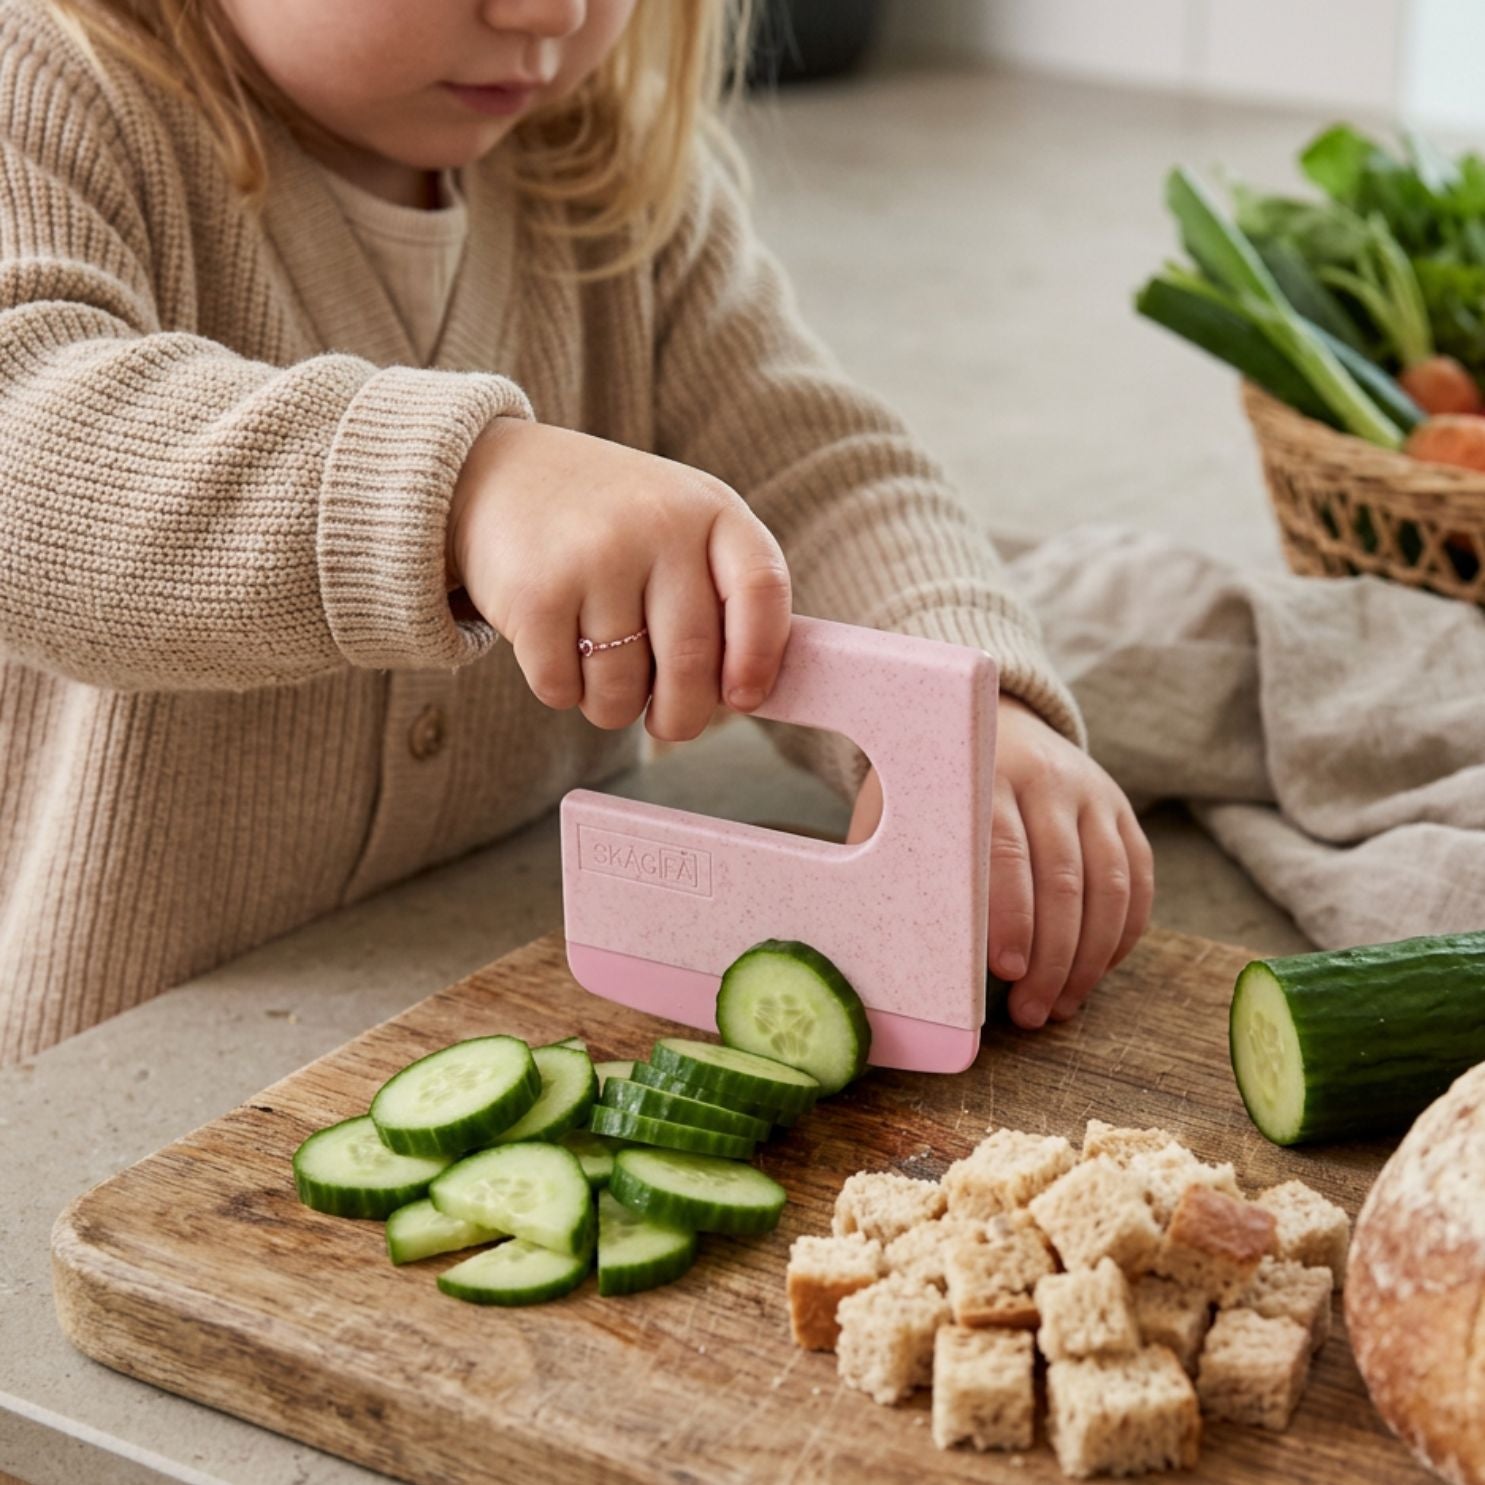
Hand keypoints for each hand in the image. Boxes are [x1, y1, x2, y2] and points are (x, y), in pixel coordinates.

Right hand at [447, 418, 792, 738]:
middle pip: (692, 661)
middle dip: (683, 716)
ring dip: (615, 706)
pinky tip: (557, 650)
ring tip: (603, 670)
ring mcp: (594, 557)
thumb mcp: (681, 527)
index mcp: (711, 510)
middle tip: (671, 723)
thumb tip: (747, 697)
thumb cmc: (611, 523)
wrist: (497, 474)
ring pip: (623, 689)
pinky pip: (564, 688)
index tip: (743, 698)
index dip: (760, 657)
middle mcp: (657, 525)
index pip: (760, 589)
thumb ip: (724, 596)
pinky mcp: (534, 594)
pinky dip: (564, 691)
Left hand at [846, 694, 1152, 1029]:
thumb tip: (881, 952)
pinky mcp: (1120, 810)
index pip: (1003, 852)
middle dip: (1052, 956)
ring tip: (1059, 1006)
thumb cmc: (932, 791)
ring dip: (1090, 957)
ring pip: (1110, 884)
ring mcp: (1091, 792)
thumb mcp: (899, 809)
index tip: (1004, 971)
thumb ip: (892, 864)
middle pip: (1063, 877)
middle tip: (1031, 1011)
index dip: (1009, 916)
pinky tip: (1094, 974)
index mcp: (982, 774)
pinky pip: (1137, 879)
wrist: (995, 724)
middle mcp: (1046, 777)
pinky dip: (1122, 933)